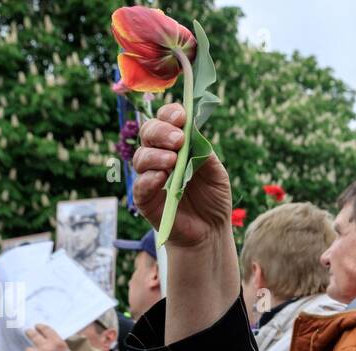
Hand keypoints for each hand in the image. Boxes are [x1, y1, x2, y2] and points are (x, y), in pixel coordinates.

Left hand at [23, 323, 71, 350]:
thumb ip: (57, 347)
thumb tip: (48, 341)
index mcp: (57, 343)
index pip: (45, 329)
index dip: (40, 327)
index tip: (37, 327)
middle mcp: (46, 347)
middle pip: (33, 335)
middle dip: (30, 333)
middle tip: (28, 332)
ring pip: (29, 350)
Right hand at [132, 102, 233, 249]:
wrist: (211, 231)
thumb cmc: (213, 199)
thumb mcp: (216, 172)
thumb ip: (204, 152)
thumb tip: (191, 132)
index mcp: (176, 145)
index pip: (165, 121)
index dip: (170, 114)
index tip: (181, 117)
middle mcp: (159, 157)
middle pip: (147, 133)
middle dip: (161, 131)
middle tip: (178, 140)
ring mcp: (150, 177)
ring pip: (140, 157)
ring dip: (155, 155)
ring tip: (173, 160)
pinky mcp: (145, 200)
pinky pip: (140, 185)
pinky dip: (149, 179)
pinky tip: (162, 177)